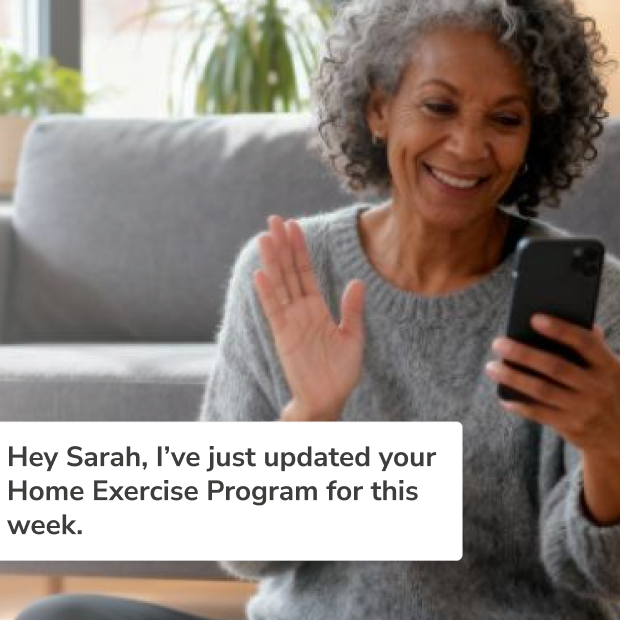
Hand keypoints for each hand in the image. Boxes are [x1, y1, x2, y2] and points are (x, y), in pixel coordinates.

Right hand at [253, 215, 365, 420]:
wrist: (327, 400)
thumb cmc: (339, 373)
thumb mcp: (353, 337)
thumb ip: (352, 309)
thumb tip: (357, 281)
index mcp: (317, 309)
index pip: (306, 272)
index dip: (300, 248)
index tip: (294, 225)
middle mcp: (301, 311)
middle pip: (288, 272)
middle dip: (282, 245)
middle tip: (273, 218)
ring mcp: (290, 323)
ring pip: (279, 285)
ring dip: (272, 261)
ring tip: (265, 236)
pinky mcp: (284, 337)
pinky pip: (274, 311)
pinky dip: (267, 293)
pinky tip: (261, 274)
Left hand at [485, 314, 619, 454]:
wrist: (616, 438)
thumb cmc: (602, 392)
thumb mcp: (607, 371)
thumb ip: (592, 346)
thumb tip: (568, 317)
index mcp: (610, 366)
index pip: (586, 343)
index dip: (561, 330)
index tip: (533, 318)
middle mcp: (599, 387)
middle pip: (556, 366)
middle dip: (523, 354)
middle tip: (498, 343)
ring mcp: (585, 408)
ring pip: (542, 390)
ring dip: (513, 377)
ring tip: (491, 367)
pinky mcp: (571, 426)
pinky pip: (539, 413)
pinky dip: (519, 405)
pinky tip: (503, 397)